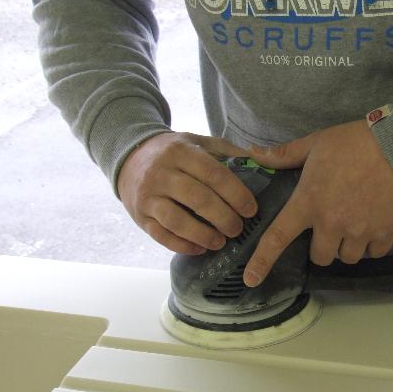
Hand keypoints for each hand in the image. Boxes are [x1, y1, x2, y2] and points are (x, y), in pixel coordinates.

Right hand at [118, 131, 257, 254]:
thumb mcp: (198, 143)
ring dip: (203, 235)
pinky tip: (199, 249)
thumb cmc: (174, 153)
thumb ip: (227, 152)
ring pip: (177, 220)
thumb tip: (262, 163)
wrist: (130, 157)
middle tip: (238, 229)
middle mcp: (162, 173)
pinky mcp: (140, 216)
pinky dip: (182, 245)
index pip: (213, 174)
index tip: (251, 210)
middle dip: (223, 218)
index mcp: (181, 152)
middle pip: (198, 199)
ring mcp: (148, 196)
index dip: (235, 194)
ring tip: (220, 242)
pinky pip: (161, 235)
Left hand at [244, 120, 392, 286]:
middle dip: (323, 246)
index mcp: (309, 202)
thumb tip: (254, 152)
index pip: (278, 238)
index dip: (262, 261)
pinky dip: (373, 244)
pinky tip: (375, 224)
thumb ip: (285, 154)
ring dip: (348, 246)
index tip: (250, 280)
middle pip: (319, 257)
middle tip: (331, 226)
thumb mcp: (317, 143)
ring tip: (355, 223)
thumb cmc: (357, 142)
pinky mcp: (386, 233)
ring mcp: (361, 232)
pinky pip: (374, 252)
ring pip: (347, 257)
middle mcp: (332, 224)